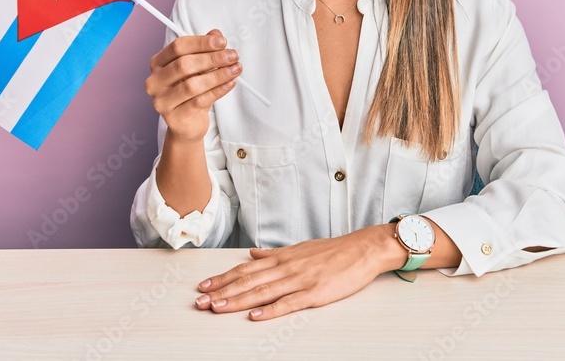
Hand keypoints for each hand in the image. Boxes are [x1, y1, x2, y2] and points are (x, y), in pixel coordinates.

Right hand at [144, 28, 241, 141]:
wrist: (187, 123)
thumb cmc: (191, 92)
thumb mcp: (198, 68)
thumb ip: (205, 49)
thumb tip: (216, 34)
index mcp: (158, 63)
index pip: (178, 47)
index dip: (202, 42)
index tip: (222, 42)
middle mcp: (155, 81)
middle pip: (184, 64)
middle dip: (213, 58)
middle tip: (233, 56)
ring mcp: (162, 100)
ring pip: (193, 84)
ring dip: (218, 75)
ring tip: (235, 69)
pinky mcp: (175, 117)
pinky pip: (200, 101)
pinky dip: (218, 91)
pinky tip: (230, 84)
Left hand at [194, 227, 391, 320]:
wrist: (363, 249)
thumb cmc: (334, 251)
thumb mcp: (300, 248)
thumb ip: (274, 254)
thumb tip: (252, 254)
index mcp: (283, 257)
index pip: (245, 269)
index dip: (223, 278)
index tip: (205, 287)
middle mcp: (287, 267)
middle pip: (248, 280)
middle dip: (222, 292)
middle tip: (201, 302)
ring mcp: (300, 280)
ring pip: (263, 291)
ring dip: (238, 301)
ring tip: (218, 308)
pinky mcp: (315, 293)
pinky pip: (289, 303)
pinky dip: (270, 310)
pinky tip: (255, 316)